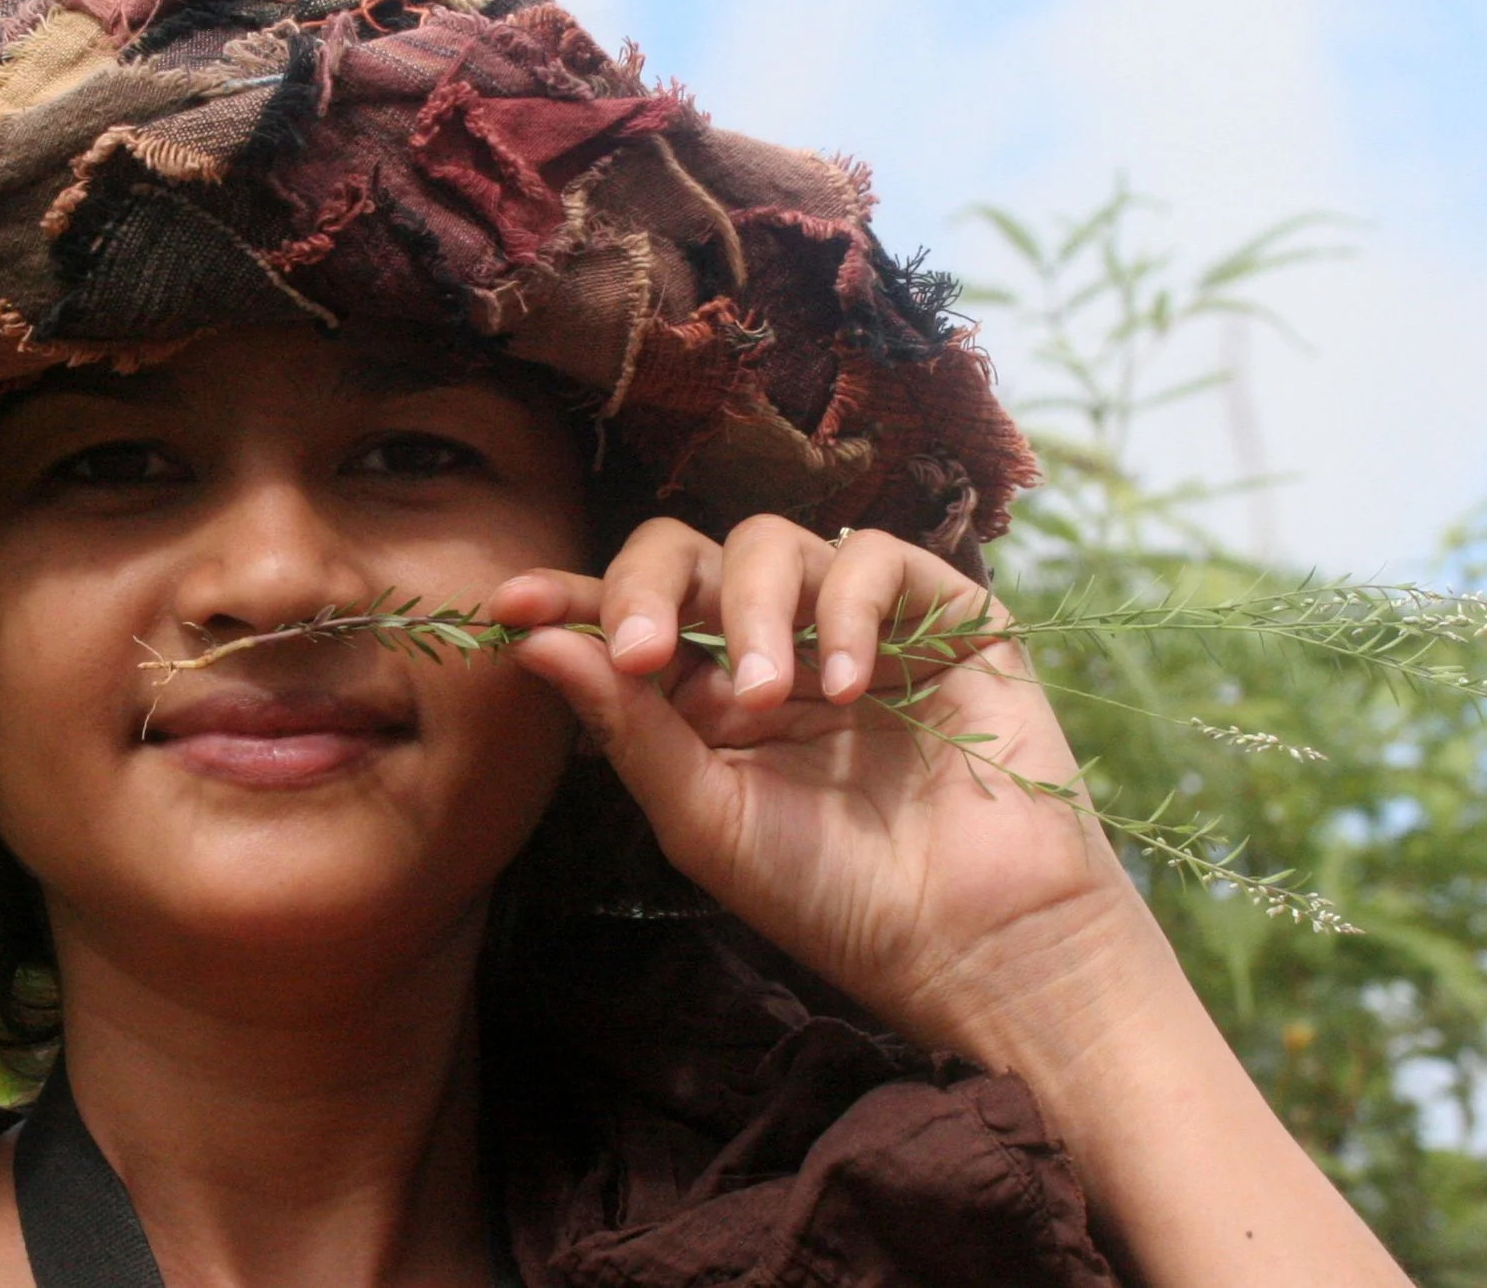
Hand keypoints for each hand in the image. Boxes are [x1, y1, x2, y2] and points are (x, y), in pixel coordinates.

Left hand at [486, 514, 1147, 1051]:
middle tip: (642, 654)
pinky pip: (874, 559)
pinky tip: (844, 686)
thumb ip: (627, 726)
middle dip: (649, 588)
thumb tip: (536, 641)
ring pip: (773, 545)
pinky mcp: (941, 616)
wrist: (975, 942)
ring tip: (770, 700)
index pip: (627, 618)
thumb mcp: (705, 818)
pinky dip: (847, 608)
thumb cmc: (835, 899)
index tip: (511, 605)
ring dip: (752, 612)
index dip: (572, 598)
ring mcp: (857, 626)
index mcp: (706, 698)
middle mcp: (775, 647)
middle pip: (688, 556)